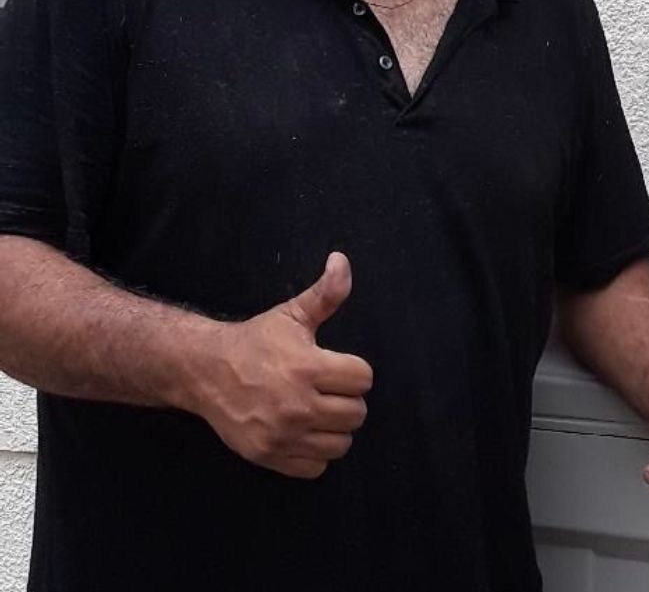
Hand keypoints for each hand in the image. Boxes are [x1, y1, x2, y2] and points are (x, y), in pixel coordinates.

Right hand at [193, 252, 372, 478]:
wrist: (204, 371)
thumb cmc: (255, 342)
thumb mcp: (291, 314)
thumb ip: (325, 293)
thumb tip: (342, 261)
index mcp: (309, 367)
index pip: (363, 378)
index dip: (355, 371)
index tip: (338, 367)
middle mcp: (299, 405)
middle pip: (357, 413)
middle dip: (348, 400)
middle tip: (329, 390)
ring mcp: (283, 434)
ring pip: (341, 444)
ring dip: (336, 428)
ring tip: (320, 412)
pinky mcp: (270, 456)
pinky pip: (316, 467)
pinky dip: (315, 453)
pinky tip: (305, 433)